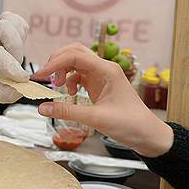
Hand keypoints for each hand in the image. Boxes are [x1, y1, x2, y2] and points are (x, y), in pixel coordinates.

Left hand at [0, 12, 28, 105]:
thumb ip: (13, 90)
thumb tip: (28, 83)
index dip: (11, 65)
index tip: (23, 78)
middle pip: (2, 27)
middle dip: (16, 46)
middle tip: (18, 64)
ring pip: (12, 21)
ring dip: (20, 40)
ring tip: (16, 56)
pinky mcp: (6, 27)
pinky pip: (20, 24)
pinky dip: (23, 36)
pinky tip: (17, 49)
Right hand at [33, 43, 172, 156]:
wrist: (148, 135)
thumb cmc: (130, 124)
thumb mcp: (96, 119)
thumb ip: (67, 111)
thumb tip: (42, 108)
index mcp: (107, 70)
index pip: (75, 56)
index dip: (54, 63)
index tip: (40, 76)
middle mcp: (104, 69)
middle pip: (75, 52)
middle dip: (57, 62)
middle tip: (45, 77)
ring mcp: (102, 76)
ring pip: (76, 63)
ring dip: (63, 71)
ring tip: (58, 87)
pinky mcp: (100, 86)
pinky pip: (80, 75)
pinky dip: (70, 81)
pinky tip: (70, 93)